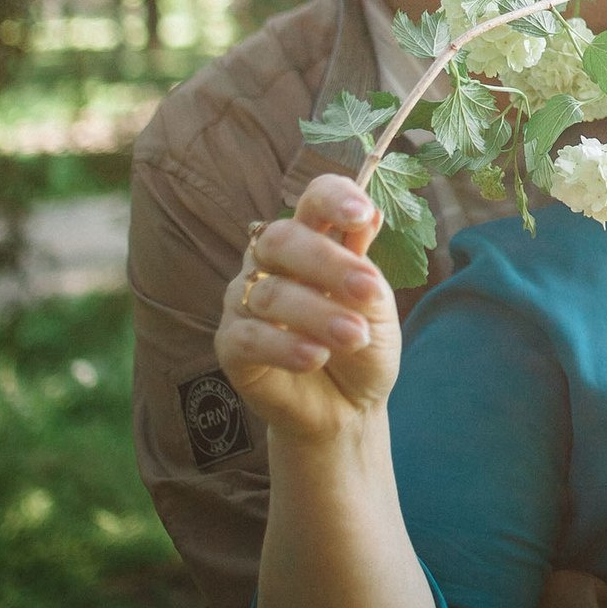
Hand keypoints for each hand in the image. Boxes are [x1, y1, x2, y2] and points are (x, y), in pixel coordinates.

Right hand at [216, 173, 400, 445]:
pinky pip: (248, 336)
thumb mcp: (376, 305)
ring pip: (269, 292)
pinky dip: (285, 345)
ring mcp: (245, 300)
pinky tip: (315, 357)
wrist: (348, 408)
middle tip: (367, 290)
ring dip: (318, 314)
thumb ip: (363, 264)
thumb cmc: (362, 347)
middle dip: (327, 262)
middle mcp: (271, 262)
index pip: (313, 200)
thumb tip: (368, 216)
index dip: (334, 199)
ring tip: (354, 336)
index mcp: (313, 239)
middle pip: (282, 239)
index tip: (362, 215)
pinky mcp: (230, 344)